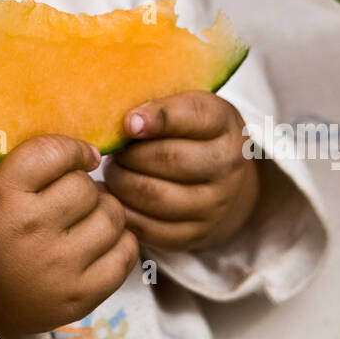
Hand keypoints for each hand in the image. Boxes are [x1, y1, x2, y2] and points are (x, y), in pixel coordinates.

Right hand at [0, 135, 139, 338]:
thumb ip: (19, 156)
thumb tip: (71, 133)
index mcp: (2, 194)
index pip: (54, 152)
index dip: (74, 150)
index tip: (79, 156)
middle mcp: (29, 229)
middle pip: (86, 187)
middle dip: (84, 186)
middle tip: (74, 195)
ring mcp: (56, 266)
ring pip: (112, 217)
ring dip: (104, 212)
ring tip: (87, 217)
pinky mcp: (79, 297)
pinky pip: (125, 255)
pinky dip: (120, 243)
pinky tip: (100, 241)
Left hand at [102, 92, 258, 252]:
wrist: (218, 176)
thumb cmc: (187, 131)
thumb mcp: (183, 105)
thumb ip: (156, 104)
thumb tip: (121, 121)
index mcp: (224, 123)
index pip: (192, 116)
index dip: (157, 117)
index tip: (128, 121)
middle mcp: (227, 166)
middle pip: (168, 159)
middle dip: (130, 154)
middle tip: (114, 150)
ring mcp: (214, 205)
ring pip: (154, 196)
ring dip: (121, 182)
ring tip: (114, 171)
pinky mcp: (194, 234)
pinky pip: (149, 228)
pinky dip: (122, 211)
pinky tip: (111, 196)